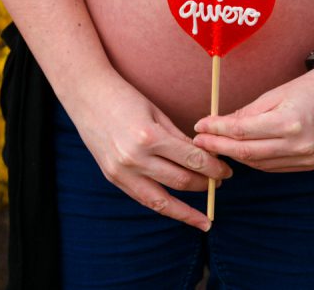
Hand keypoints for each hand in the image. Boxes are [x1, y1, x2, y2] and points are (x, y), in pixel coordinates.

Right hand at [60, 69, 232, 231]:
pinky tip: (178, 213)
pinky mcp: (113, 178)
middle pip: (181, 181)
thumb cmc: (125, 98)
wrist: (87, 96)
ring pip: (162, 200)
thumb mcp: (157, 114)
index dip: (214, 168)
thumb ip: (179, 138)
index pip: (191, 160)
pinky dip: (163, 208)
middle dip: (206, 184)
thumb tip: (204, 159)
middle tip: (221, 183)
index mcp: (149, 137)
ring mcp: (121, 171)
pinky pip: (143, 199)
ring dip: (187, 209)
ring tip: (203, 217)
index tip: (226, 171)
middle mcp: (135, 158)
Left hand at [192, 66, 313, 171]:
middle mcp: (297, 145)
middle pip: (246, 153)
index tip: (199, 127)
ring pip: (258, 163)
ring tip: (216, 146)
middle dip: (218, 147)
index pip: (241, 132)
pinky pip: (272, 167)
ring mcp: (304, 158)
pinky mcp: (308, 165)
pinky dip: (254, 160)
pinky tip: (241, 152)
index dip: (216, 131)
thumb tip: (219, 125)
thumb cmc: (307, 88)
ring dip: (234, 156)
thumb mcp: (274, 94)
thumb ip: (246, 113)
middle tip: (199, 142)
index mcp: (287, 122)